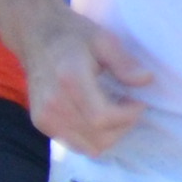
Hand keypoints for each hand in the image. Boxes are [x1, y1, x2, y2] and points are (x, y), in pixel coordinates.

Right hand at [19, 5, 156, 154]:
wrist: (36, 35)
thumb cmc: (73, 35)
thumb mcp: (104, 39)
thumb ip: (124, 62)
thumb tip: (145, 79)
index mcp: (70, 79)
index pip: (103, 118)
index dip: (128, 116)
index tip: (138, 102)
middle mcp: (53, 103)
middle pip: (98, 137)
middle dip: (122, 126)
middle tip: (127, 105)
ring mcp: (44, 116)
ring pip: (89, 147)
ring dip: (109, 134)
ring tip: (113, 110)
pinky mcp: (41, 123)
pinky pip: (75, 145)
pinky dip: (92, 137)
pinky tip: (96, 115)